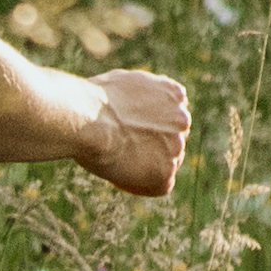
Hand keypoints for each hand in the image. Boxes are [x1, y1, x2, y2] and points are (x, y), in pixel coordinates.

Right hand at [74, 69, 193, 199]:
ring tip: (116, 161)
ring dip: (147, 167)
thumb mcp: (122, 84)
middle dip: (152, 148)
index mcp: (174, 94)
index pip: (172, 118)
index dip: (151, 129)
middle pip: (171, 141)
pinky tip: (120, 178)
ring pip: (167, 163)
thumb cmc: (91, 102)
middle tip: (122, 151)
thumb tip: (134, 104)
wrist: (88, 121)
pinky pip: (160, 186)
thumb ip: (139, 95)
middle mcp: (181, 118)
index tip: (131, 135)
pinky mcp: (167, 169)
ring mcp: (177, 145)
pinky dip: (142, 186)